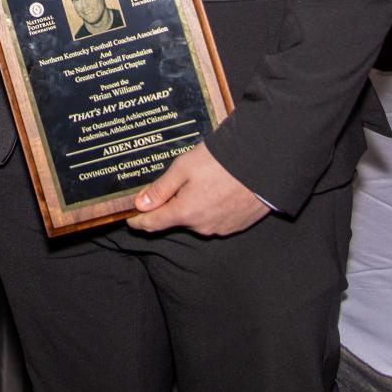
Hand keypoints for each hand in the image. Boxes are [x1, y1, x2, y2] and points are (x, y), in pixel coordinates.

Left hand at [126, 142, 269, 236]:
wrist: (261, 165)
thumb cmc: (220, 162)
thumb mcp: (183, 167)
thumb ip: (160, 188)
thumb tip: (139, 204)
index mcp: (185, 213)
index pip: (153, 224)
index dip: (138, 221)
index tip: (129, 217)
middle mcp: (201, 226)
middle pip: (176, 219)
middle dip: (171, 204)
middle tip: (176, 181)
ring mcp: (220, 228)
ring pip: (196, 219)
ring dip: (193, 205)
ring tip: (202, 180)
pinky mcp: (236, 225)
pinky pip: (215, 219)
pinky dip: (211, 207)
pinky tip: (217, 188)